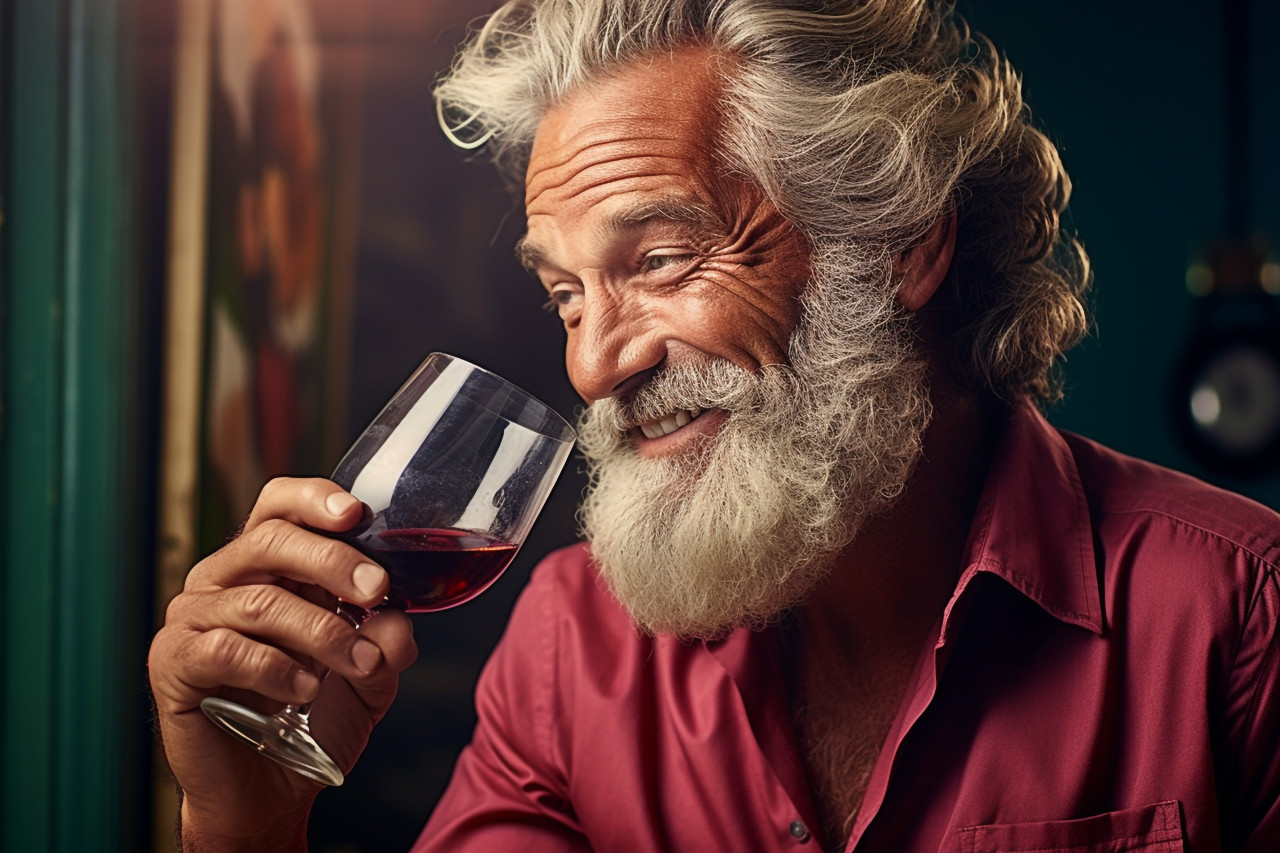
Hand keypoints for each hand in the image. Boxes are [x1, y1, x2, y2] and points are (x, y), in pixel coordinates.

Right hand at [148, 477, 417, 848]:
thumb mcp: (369, 677)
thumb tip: (395, 620)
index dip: (313, 499)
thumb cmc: (313, 721)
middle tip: (375, 589)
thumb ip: (387, 643)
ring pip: (259, 600)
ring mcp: (193, 618)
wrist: (270, 791)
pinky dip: (277, 668)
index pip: (279, 507)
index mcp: (267, 566)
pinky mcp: (173, 662)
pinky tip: (306, 690)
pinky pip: (227, 649)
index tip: (356, 512)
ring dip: (321, 630)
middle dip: (332, 561)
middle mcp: (223, 580)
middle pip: (271, 540)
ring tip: (358, 661)